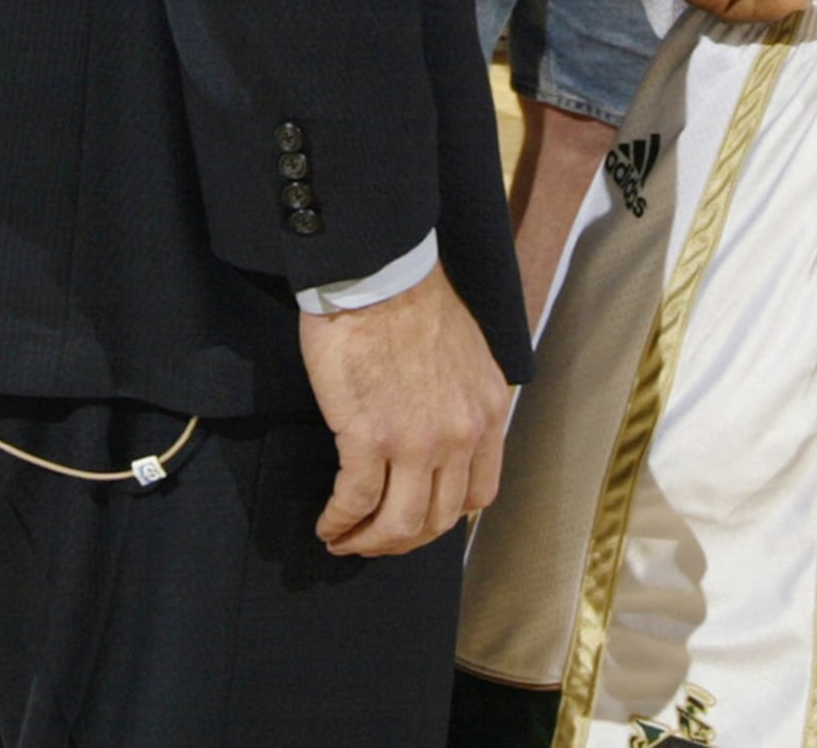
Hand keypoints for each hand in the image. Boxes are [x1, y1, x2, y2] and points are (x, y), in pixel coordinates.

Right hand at [297, 267, 509, 556]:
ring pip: (399, 522)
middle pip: (438, 519)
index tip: (417, 518)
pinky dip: (340, 521)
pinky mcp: (370, 438)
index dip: (444, 517)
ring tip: (344, 539)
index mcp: (487, 413)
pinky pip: (356, 501)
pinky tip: (328, 524)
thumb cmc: (410, 300)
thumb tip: (438, 430)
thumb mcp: (465, 355)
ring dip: (369, 541)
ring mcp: (418, 442)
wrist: (378, 273)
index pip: (479, 494)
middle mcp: (461, 436)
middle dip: (402, 540)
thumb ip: (461, 400)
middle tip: (373, 540)